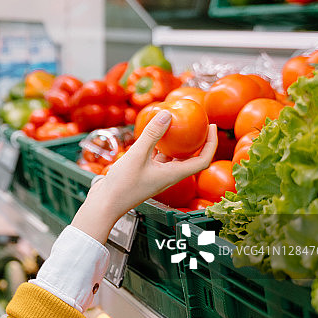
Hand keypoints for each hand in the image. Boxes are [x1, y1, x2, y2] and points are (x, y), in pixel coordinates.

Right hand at [71, 110, 217, 243]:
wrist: (105, 204)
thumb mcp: (137, 155)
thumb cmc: (122, 185)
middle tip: (197, 123)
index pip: (203, 160)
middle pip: (191, 158)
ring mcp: (156, 176)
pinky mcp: (145, 175)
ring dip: (177, 143)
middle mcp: (168, 176)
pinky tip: (152, 135)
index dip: (211, 144)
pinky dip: (158, 146)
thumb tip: (168, 113)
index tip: (212, 127)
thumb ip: (152, 134)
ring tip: (175, 125)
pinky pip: (157, 158)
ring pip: (173, 158)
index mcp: (174, 175)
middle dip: (197, 141)